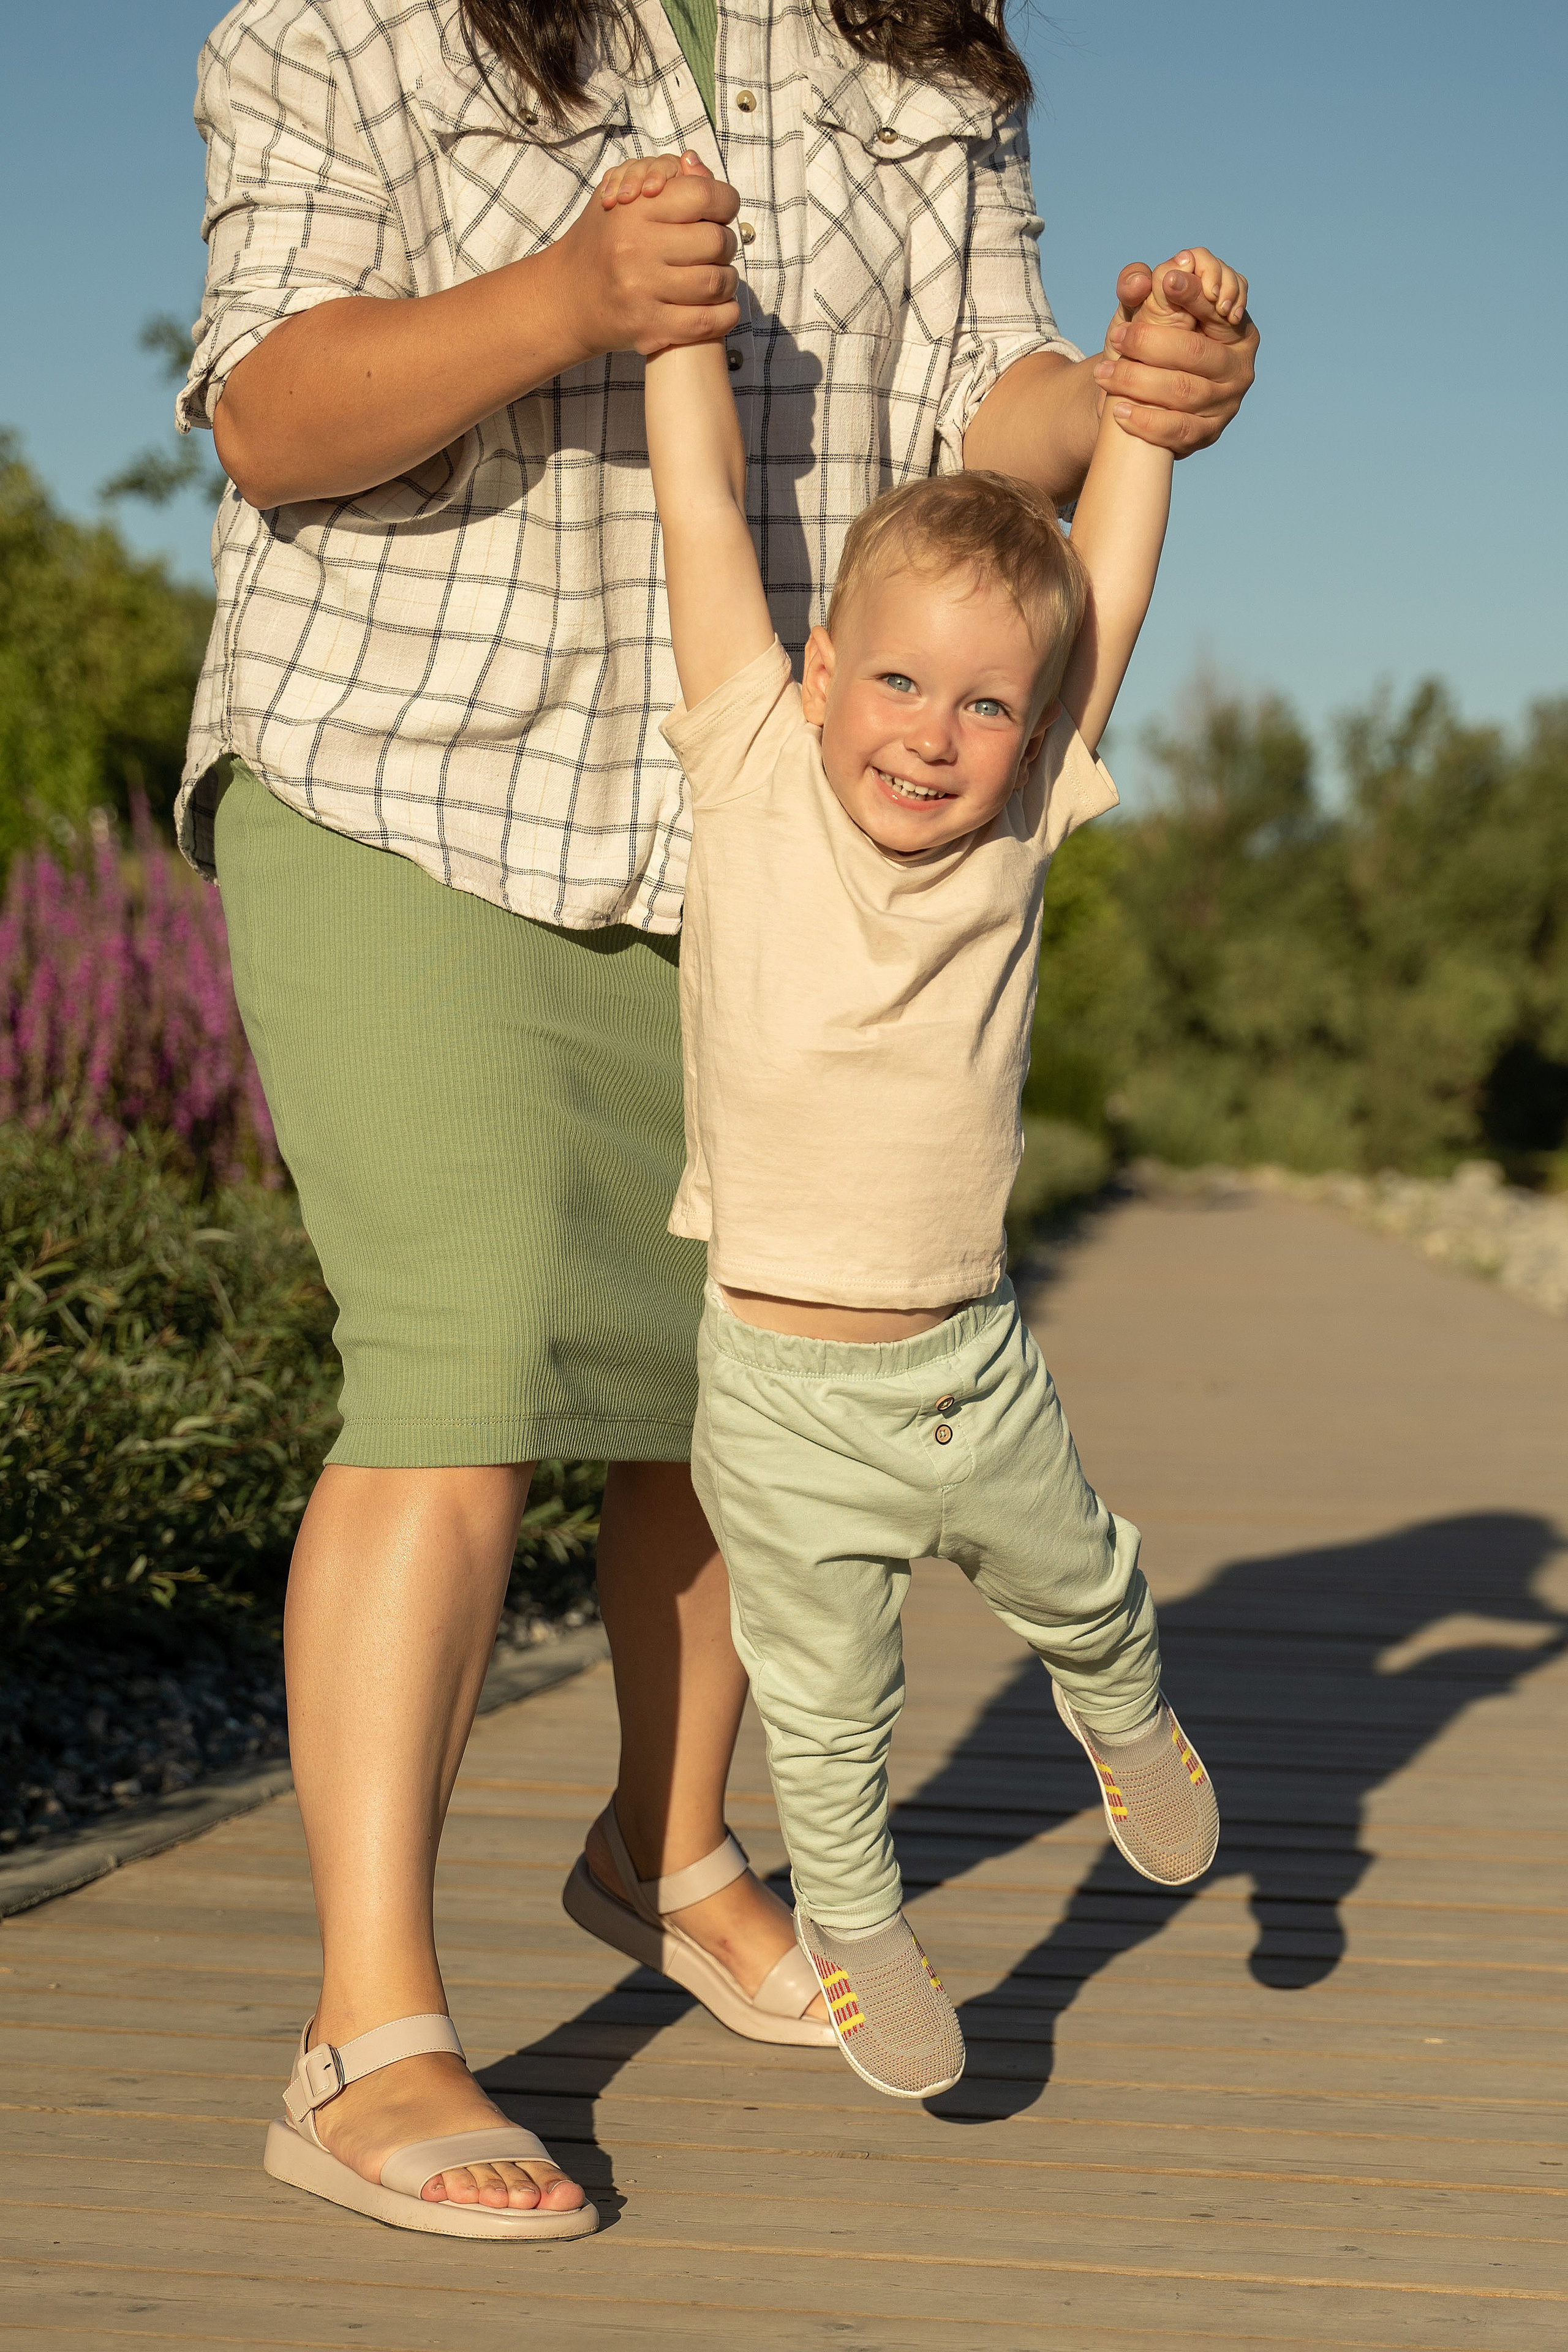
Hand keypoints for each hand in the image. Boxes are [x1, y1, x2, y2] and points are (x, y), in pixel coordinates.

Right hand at [552, 151, 739, 358]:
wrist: (568, 297)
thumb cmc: (604, 241)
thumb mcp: (624, 196)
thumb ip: (666, 177)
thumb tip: (697, 165)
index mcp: (634, 210)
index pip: (702, 194)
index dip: (724, 202)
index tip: (722, 212)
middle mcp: (637, 248)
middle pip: (716, 241)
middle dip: (726, 245)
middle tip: (717, 250)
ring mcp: (643, 290)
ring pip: (716, 283)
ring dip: (728, 281)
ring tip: (718, 278)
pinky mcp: (649, 328)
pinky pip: (707, 323)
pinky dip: (725, 315)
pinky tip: (721, 307)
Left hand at [1093, 246, 1257, 456]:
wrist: (1139, 398)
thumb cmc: (1146, 343)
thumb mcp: (1141, 309)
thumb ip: (1138, 284)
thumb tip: (1140, 281)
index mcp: (1232, 324)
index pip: (1217, 303)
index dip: (1193, 291)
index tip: (1166, 280)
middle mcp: (1238, 364)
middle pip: (1195, 350)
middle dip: (1150, 342)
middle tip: (1117, 337)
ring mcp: (1227, 401)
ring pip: (1184, 391)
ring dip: (1138, 382)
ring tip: (1104, 373)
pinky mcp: (1209, 433)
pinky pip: (1179, 429)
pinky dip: (1147, 421)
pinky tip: (1119, 410)